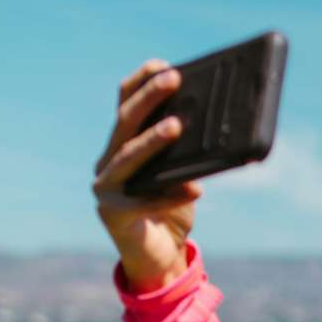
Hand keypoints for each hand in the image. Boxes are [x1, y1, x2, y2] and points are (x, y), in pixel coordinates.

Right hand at [93, 59, 202, 292]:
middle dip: (150, 97)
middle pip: (125, 121)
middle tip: (174, 79)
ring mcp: (105, 188)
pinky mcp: (112, 214)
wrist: (158, 257)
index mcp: (121, 144)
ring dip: (152, 139)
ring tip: (177, 125)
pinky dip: (170, 195)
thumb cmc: (172, 208)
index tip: (164, 64)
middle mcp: (107, 161)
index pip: (124, 102)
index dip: (141, 81)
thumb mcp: (180, 171)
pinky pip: (144, 200)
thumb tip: (215, 122)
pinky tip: (194, 190)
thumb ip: (185, 151)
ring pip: (128, 156)